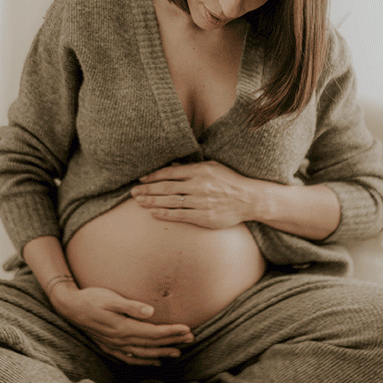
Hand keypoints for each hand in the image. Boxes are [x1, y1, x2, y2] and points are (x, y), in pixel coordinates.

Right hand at [48, 284, 193, 365]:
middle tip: (190, 340)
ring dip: (161, 353)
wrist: (70, 307)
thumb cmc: (91, 298)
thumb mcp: (111, 298)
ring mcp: (114, 345)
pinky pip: (130, 358)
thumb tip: (151, 312)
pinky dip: (144, 361)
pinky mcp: (109, 346)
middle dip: (172, 342)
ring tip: (177, 353)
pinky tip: (153, 361)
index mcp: (123, 328)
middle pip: (152, 344)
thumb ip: (131, 306)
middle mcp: (120, 340)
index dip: (172, 332)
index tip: (188, 330)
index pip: (154, 333)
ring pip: (143, 353)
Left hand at [130, 160, 258, 228]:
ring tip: (139, 202)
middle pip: (166, 187)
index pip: (170, 173)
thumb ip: (191, 167)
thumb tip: (172, 166)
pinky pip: (179, 215)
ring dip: (152, 202)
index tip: (141, 179)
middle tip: (133, 192)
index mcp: (200, 171)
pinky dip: (165, 214)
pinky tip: (153, 213)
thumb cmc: (230, 181)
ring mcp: (200, 202)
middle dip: (148, 190)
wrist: (249, 199)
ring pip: (170, 201)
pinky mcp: (203, 216)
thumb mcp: (212, 167)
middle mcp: (198, 186)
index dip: (153, 176)